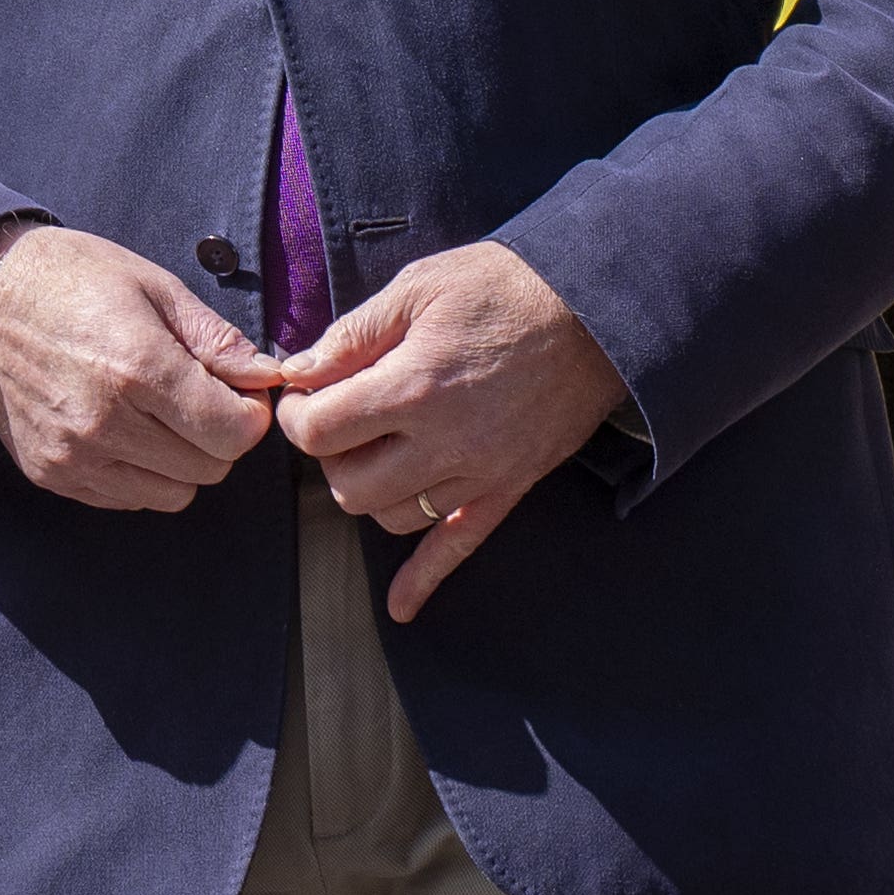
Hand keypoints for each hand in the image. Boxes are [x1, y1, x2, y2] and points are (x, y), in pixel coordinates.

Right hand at [0, 220, 277, 511]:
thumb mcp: (154, 286)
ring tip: (156, 413)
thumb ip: (216, 339)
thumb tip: (269, 378)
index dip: (250, 415)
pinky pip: (127, 498)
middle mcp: (105, 423)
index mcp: (138, 368)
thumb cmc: (73, 279)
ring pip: (173, 494)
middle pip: (209, 469)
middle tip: (195, 396)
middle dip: (218, 436)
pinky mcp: (52, 475)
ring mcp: (74, 456)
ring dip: (180, 461)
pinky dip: (139, 472)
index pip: (233, 435)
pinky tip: (120, 426)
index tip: (237, 392)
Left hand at [269, 244, 621, 620]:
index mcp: (413, 387)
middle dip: (330, 453)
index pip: (319, 431)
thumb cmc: (505, 289)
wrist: (597, 313)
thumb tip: (298, 370)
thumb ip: (353, 335)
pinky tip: (401, 606)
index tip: (304, 395)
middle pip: (349, 484)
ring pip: (391, 518)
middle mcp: (444, 443)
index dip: (296, 414)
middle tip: (340, 418)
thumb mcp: (420, 287)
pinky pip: (459, 548)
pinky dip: (425, 580)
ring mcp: (479, 474)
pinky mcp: (508, 489)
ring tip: (376, 451)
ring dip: (370, 490)